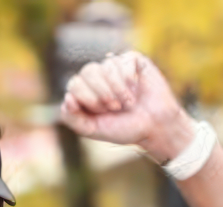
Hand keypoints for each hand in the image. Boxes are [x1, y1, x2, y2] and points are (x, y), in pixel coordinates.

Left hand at [59, 52, 195, 157]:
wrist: (155, 127)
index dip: (87, 97)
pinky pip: (123, 60)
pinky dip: (129, 78)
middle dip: (102, 92)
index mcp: (85, 91)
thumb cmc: (123, 129)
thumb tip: (67, 98)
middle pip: (88, 71)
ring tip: (129, 103)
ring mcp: (115, 67)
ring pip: (107, 66)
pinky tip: (136, 89)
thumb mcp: (92, 130)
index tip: (103, 112)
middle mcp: (98, 77)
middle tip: (115, 108)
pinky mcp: (133, 61)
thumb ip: (72, 118)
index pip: (74, 83)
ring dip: (118, 88)